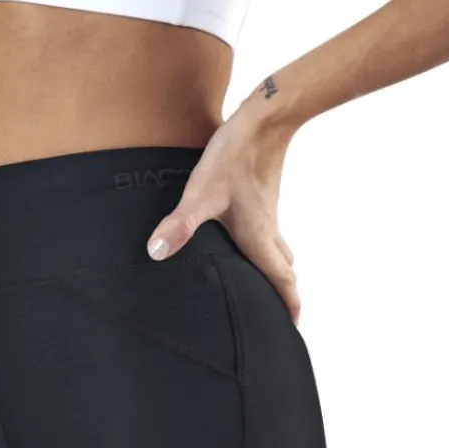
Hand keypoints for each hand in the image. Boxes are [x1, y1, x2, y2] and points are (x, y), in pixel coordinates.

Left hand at [145, 105, 301, 322]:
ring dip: (276, 269)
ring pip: (278, 249)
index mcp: (258, 238)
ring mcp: (267, 213)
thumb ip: (179, 224)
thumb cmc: (234, 157)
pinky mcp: (261, 197)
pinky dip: (265, 247)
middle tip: (279, 312)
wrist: (264, 120)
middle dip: (282, 292)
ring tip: (265, 284)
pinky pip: (269, 231)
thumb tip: (156, 252)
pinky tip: (244, 242)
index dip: (288, 305)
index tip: (292, 327)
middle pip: (282, 269)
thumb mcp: (201, 193)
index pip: (280, 280)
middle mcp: (267, 230)